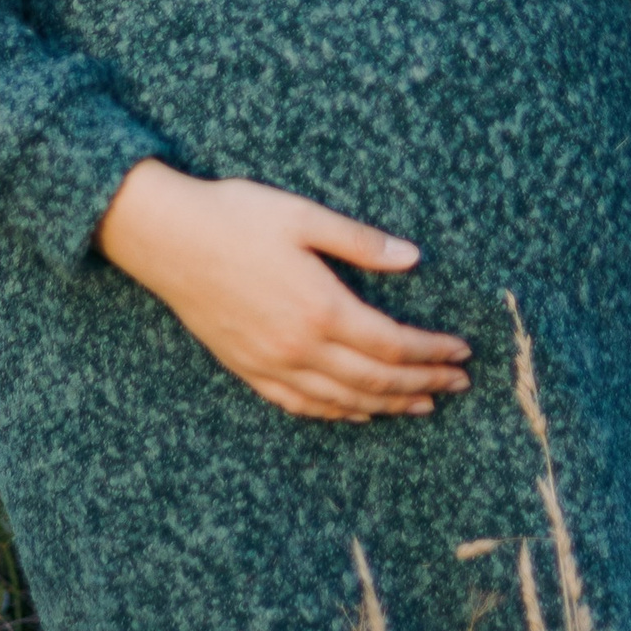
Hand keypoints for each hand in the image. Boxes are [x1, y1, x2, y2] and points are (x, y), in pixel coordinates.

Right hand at [94, 161, 470, 421]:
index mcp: (322, 308)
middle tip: (459, 384)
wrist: (167, 239)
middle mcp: (300, 348)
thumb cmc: (236, 217)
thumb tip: (413, 257)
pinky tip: (357, 413)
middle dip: (423, 383)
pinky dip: (338, 414)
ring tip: (424, 405)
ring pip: (343, 400)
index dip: (432, 351)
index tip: (462, 352)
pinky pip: (302, 405)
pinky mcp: (248, 369)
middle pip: (376, 379)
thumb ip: (361, 242)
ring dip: (389, 405)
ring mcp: (272, 365)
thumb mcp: (304, 216)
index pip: (393, 344)